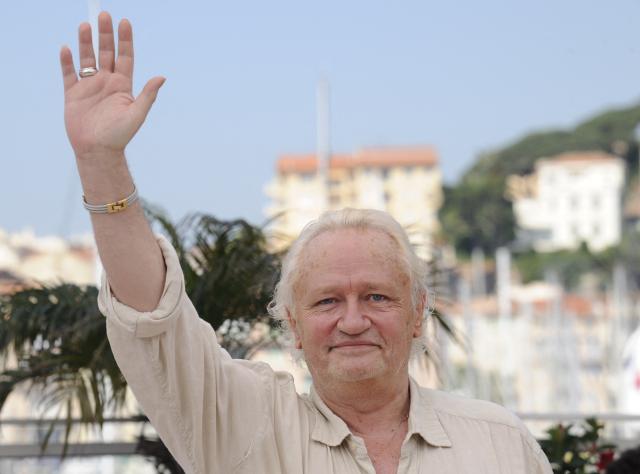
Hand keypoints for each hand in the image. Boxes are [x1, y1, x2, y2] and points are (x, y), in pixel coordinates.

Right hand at [60, 12, 164, 158]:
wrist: (97, 151)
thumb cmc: (119, 136)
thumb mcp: (137, 114)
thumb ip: (147, 95)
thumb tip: (161, 77)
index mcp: (122, 86)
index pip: (124, 57)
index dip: (125, 40)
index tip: (124, 22)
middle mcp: (106, 83)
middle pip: (106, 53)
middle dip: (105, 34)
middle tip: (103, 15)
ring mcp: (90, 88)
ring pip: (87, 59)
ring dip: (85, 43)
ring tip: (85, 26)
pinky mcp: (73, 95)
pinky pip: (69, 74)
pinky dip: (67, 61)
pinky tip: (66, 48)